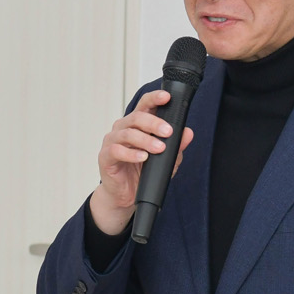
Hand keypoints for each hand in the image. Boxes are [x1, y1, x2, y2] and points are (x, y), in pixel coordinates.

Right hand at [89, 89, 193, 235]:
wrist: (126, 195)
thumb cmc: (143, 173)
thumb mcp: (166, 159)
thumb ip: (176, 146)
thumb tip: (188, 133)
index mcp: (137, 125)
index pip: (145, 105)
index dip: (155, 98)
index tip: (167, 97)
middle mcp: (123, 129)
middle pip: (136, 117)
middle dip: (154, 123)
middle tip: (168, 132)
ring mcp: (112, 141)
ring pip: (127, 133)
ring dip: (145, 140)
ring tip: (159, 148)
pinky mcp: (106, 157)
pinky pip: (116, 151)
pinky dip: (131, 154)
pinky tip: (142, 157)